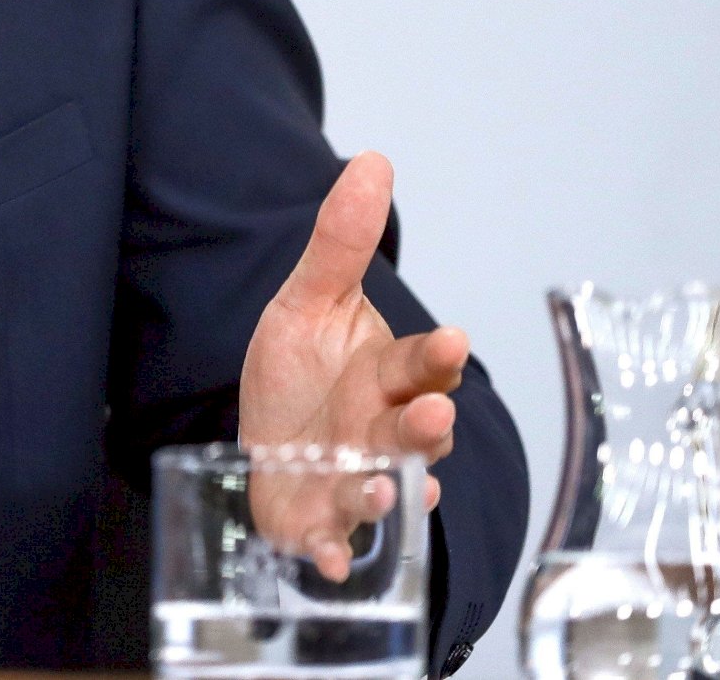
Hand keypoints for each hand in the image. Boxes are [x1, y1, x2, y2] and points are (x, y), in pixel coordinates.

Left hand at [239, 152, 464, 580]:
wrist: (267, 429)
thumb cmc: (304, 367)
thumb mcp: (308, 299)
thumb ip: (340, 242)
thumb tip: (372, 160)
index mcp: (388, 376)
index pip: (421, 364)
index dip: (436, 357)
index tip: (452, 342)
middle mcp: (382, 431)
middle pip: (413, 431)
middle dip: (426, 427)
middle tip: (433, 417)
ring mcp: (355, 477)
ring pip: (384, 486)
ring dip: (388, 490)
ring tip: (388, 487)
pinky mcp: (317, 519)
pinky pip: (331, 539)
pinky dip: (330, 552)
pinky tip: (324, 559)